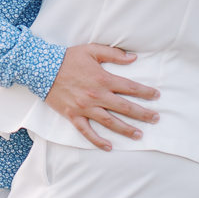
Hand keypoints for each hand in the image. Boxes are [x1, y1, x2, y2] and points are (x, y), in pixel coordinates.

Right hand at [45, 42, 159, 150]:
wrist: (42, 68)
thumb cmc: (68, 58)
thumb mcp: (92, 50)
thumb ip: (114, 54)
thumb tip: (134, 58)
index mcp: (103, 79)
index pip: (130, 87)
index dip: (145, 92)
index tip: (156, 96)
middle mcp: (96, 96)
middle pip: (124, 107)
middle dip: (142, 113)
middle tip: (156, 118)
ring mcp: (85, 108)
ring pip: (109, 122)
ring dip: (126, 129)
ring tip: (139, 135)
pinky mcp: (73, 115)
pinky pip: (87, 132)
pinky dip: (98, 141)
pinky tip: (109, 147)